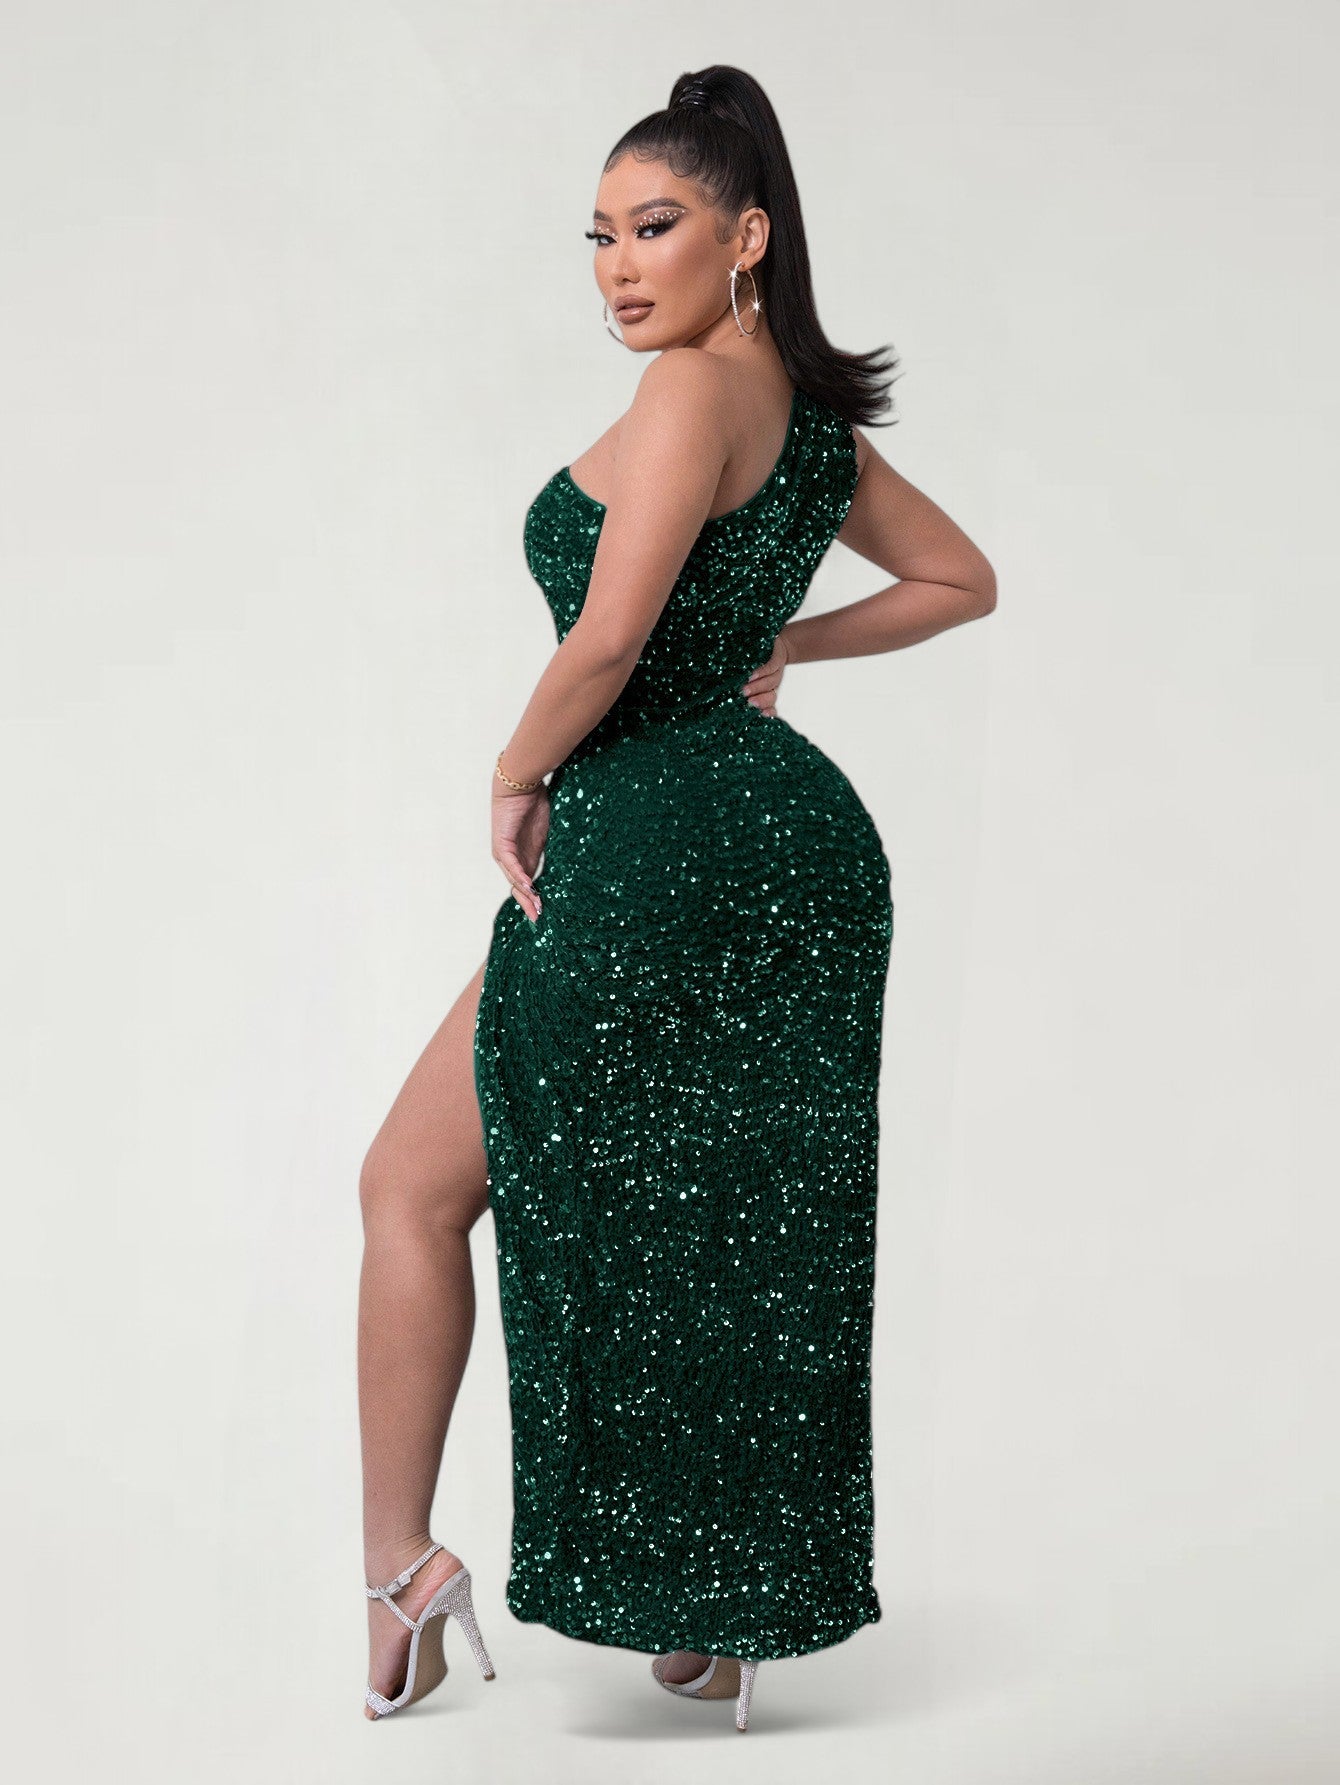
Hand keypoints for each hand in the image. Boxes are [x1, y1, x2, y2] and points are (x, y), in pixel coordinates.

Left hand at [491, 778, 548, 922]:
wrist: (521, 784)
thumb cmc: (536, 803)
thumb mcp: (548, 833)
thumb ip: (553, 850)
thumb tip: (574, 862)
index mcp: (524, 857)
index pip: (528, 884)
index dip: (535, 899)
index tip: (546, 914)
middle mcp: (512, 859)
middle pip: (518, 889)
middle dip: (529, 905)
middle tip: (539, 920)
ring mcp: (505, 853)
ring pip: (514, 881)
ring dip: (525, 896)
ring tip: (536, 909)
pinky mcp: (502, 845)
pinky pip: (512, 865)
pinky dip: (520, 877)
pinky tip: (529, 887)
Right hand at [741, 630, 790, 716]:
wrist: (777, 642)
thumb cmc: (758, 660)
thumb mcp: (749, 676)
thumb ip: (744, 688)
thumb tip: (723, 701)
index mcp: (768, 691)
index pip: (769, 705)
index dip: (767, 711)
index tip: (761, 714)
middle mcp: (773, 684)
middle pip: (771, 696)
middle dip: (761, 700)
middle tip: (750, 703)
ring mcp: (776, 671)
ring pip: (770, 682)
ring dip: (758, 687)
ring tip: (745, 690)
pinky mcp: (777, 658)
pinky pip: (771, 667)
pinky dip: (762, 672)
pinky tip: (753, 676)